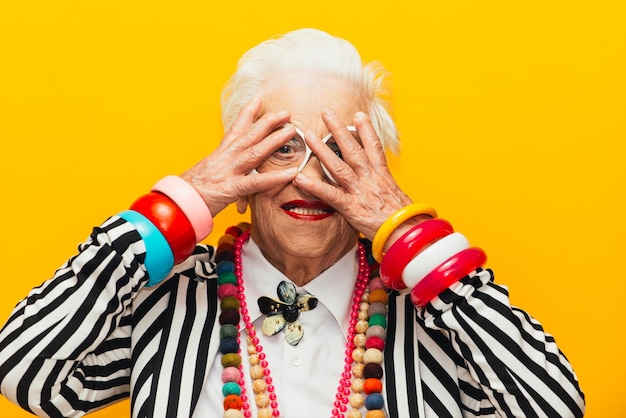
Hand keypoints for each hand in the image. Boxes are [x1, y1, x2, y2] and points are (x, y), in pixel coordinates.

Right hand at [181, 98, 297, 216]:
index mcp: (219, 154)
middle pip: (249, 135)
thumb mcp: (206, 175)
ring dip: (274, 140)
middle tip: (286, 112)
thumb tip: (224, 168)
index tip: (258, 100)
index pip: (234, 130)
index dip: (247, 114)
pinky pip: (256, 182)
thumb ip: (219, 169)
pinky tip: (291, 173)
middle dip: (267, 122)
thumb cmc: (189, 193)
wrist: (175, 204)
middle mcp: (224, 158)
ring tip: (292, 131)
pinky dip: (275, 177)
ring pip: (255, 152)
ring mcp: (228, 172)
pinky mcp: (231, 189)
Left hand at [293, 109, 414, 241]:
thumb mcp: (399, 198)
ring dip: (322, 150)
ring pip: (338, 166)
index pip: (374, 147)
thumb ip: (385, 189)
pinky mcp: (352, 207)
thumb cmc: (405, 220)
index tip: (358, 114)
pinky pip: (330, 195)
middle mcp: (370, 179)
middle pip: (353, 149)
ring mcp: (360, 191)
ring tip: (309, 136)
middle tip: (326, 112)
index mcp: (382, 176)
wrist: (408, 233)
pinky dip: (314, 186)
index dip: (366, 130)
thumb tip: (382, 188)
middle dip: (338, 129)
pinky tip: (300, 178)